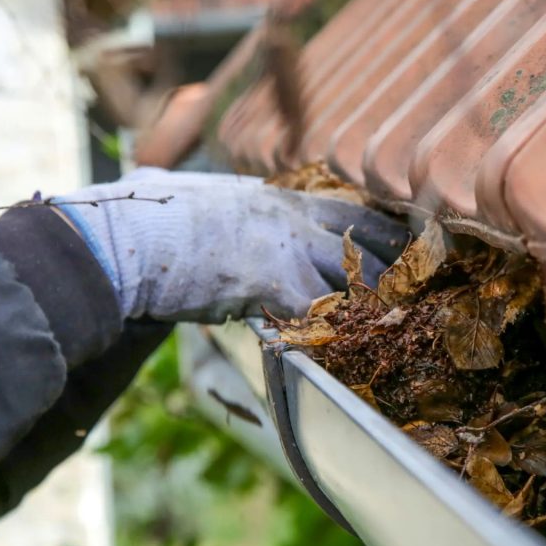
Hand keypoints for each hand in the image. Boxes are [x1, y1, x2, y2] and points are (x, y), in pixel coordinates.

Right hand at [57, 168, 407, 321]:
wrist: (127, 236)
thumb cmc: (151, 215)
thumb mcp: (200, 194)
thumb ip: (225, 203)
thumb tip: (194, 193)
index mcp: (280, 198)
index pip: (352, 211)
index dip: (385, 234)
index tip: (409, 248)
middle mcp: (294, 219)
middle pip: (366, 245)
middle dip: (393, 272)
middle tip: (417, 295)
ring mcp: (288, 249)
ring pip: (354, 281)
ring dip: (371, 308)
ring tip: (393, 330)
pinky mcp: (274, 284)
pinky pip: (320, 316)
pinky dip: (333, 335)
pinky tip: (344, 351)